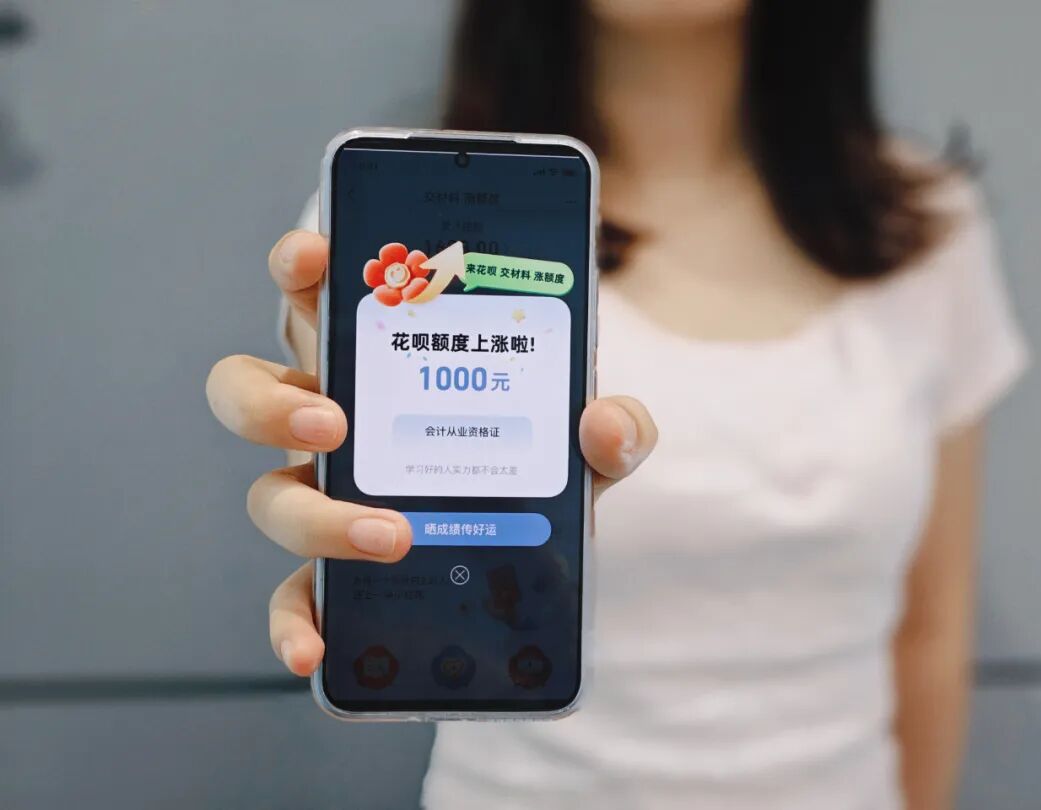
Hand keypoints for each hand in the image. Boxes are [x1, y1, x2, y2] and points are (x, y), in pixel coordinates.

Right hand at [206, 230, 657, 676]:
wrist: (546, 545)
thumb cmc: (543, 460)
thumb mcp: (583, 434)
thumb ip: (613, 423)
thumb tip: (605, 426)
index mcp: (383, 361)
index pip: (318, 295)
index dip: (300, 267)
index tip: (313, 254)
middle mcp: (339, 419)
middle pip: (254, 393)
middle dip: (276, 402)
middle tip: (336, 423)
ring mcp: (329, 494)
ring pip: (269, 494)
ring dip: (311, 515)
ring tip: (386, 533)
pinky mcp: (337, 571)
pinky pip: (291, 596)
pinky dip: (293, 622)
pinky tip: (317, 647)